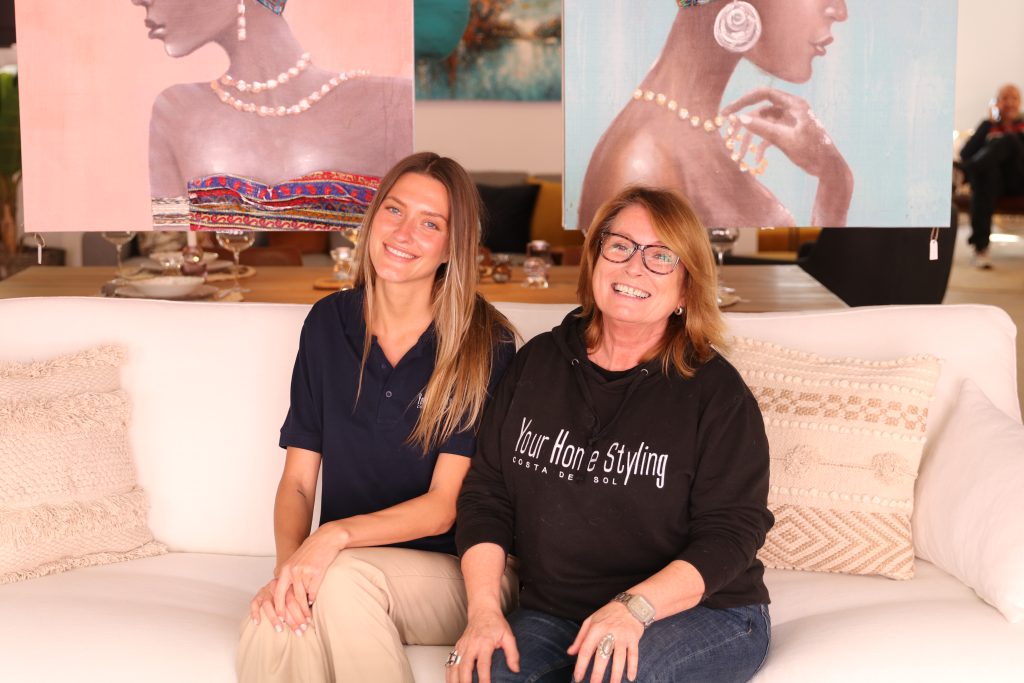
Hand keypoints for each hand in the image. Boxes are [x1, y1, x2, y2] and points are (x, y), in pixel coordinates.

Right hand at [249, 578, 308, 635]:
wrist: (283, 578)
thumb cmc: (292, 592)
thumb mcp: (298, 593)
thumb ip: (302, 603)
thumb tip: (309, 620)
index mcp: (290, 584)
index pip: (295, 600)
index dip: (301, 614)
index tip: (306, 625)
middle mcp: (278, 586)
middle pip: (284, 603)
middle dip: (292, 620)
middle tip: (298, 631)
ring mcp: (267, 591)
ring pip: (268, 604)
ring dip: (274, 618)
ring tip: (280, 629)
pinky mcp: (258, 596)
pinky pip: (254, 604)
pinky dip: (255, 613)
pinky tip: (258, 623)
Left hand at [273, 524, 346, 632]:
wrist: (325, 539)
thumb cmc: (311, 553)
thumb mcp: (297, 564)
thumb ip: (291, 579)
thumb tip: (290, 599)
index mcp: (285, 570)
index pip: (279, 594)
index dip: (279, 609)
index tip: (280, 621)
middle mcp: (292, 572)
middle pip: (289, 599)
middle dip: (292, 616)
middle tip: (296, 627)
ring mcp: (303, 572)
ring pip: (302, 598)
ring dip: (305, 612)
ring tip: (307, 621)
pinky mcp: (315, 572)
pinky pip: (313, 591)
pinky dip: (313, 599)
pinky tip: (314, 604)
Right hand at [445, 609, 519, 682]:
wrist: (482, 610)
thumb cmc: (495, 623)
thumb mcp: (508, 636)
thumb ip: (512, 653)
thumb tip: (515, 669)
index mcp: (484, 642)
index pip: (483, 664)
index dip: (484, 678)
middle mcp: (471, 644)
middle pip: (465, 666)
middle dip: (465, 682)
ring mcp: (462, 646)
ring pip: (454, 665)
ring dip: (454, 679)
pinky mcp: (457, 646)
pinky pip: (450, 662)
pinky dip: (449, 673)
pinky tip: (451, 681)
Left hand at [568, 602, 643, 682]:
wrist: (630, 604)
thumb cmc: (608, 614)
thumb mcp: (590, 621)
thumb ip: (580, 638)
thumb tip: (570, 653)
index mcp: (595, 629)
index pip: (585, 650)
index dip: (581, 665)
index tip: (578, 678)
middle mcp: (609, 633)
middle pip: (602, 656)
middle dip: (597, 673)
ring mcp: (622, 636)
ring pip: (619, 658)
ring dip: (616, 674)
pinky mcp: (634, 638)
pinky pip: (633, 655)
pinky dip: (633, 667)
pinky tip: (630, 677)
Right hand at [721, 87, 849, 179]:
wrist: (828, 167)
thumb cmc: (812, 151)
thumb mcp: (785, 139)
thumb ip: (763, 128)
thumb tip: (741, 118)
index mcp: (794, 104)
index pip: (764, 94)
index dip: (744, 100)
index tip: (729, 111)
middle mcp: (791, 109)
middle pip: (761, 109)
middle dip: (745, 121)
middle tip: (727, 129)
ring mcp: (789, 122)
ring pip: (763, 124)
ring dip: (751, 137)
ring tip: (740, 152)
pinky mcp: (789, 133)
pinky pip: (770, 134)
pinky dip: (761, 145)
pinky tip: (756, 158)